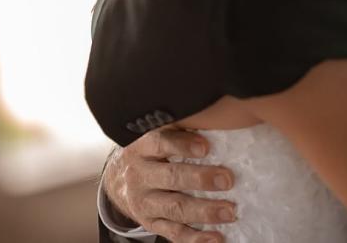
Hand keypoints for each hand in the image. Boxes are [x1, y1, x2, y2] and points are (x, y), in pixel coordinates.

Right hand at [103, 128, 237, 242]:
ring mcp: (144, 203)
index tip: (206, 146)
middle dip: (200, 180)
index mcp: (142, 148)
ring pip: (175, 208)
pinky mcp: (151, 223)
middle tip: (227, 180)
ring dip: (204, 211)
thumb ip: (178, 126)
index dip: (182, 145)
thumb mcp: (154, 133)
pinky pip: (174, 233)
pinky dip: (196, 238)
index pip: (160, 144)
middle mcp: (140, 176)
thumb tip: (215, 116)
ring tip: (229, 211)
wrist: (117, 180)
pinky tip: (216, 238)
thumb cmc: (149, 151)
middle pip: (170, 178)